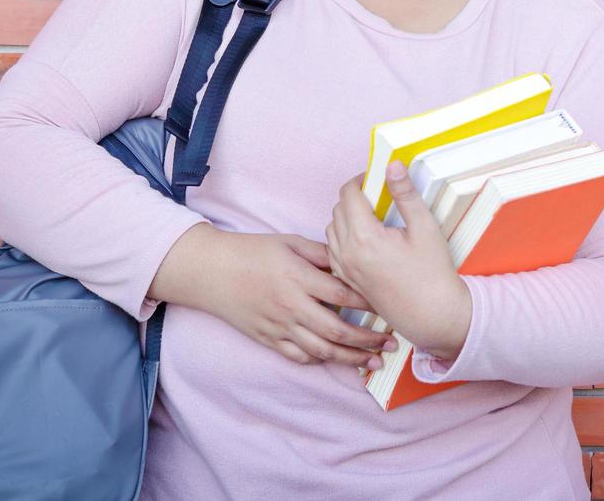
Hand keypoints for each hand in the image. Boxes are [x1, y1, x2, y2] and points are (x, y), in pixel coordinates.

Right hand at [180, 225, 398, 368]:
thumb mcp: (290, 242)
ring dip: (351, 358)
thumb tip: (353, 259)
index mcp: (299, 278)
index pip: (344, 295)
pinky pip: (299, 356)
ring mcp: (279, 327)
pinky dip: (321, 360)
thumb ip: (323, 253)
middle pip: (338, 330)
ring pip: (321, 350)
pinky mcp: (268, 339)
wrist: (211, 271)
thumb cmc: (252, 251)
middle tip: (392, 343)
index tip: (391, 306)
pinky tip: (338, 359)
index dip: (371, 303)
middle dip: (369, 339)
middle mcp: (291, 306)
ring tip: (375, 361)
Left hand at [326, 161, 471, 360]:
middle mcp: (346, 253)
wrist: (432, 316)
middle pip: (338, 209)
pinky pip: (334, 249)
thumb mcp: (425, 228)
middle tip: (379, 195)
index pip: (348, 193)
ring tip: (374, 217)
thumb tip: (393, 165)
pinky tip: (367, 240)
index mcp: (364, 237)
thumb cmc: (432, 273)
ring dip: (347, 216)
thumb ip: (405, 194)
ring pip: (332, 229)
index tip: (378, 178)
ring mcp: (344, 269)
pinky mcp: (347, 280)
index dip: (361, 179)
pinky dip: (344, 237)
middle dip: (355, 196)